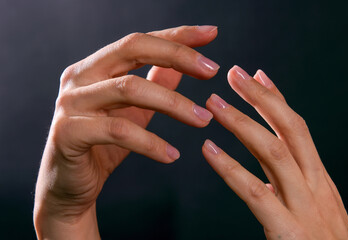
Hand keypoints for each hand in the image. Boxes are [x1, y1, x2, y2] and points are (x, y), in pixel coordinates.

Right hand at [34, 25, 218, 238]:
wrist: (70, 186)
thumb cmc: (102, 145)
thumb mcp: (135, 111)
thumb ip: (156, 84)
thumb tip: (187, 63)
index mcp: (95, 67)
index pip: (139, 40)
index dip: (176, 36)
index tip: (211, 33)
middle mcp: (79, 76)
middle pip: (132, 48)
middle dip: (177, 55)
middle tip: (212, 70)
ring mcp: (71, 102)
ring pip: (130, 89)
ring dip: (174, 103)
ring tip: (203, 120)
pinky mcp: (69, 131)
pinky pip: (118, 130)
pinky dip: (150, 143)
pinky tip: (172, 155)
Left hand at [202, 66, 347, 238]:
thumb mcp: (314, 207)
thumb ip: (292, 185)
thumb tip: (271, 170)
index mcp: (318, 178)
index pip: (296, 129)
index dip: (276, 99)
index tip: (257, 76)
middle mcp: (315, 185)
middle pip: (289, 129)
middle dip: (261, 98)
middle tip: (234, 75)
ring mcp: (304, 206)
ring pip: (273, 152)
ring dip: (242, 123)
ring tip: (215, 103)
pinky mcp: (289, 231)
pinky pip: (254, 192)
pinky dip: (230, 168)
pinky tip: (209, 150)